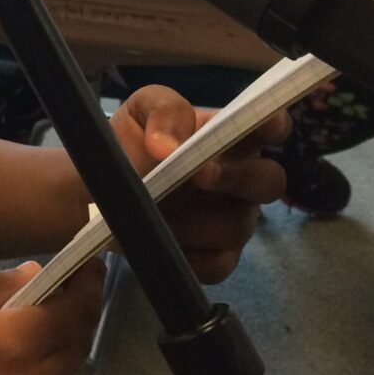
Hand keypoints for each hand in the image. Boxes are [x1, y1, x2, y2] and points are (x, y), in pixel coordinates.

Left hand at [110, 85, 287, 282]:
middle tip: (199, 174)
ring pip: (237, 225)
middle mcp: (241, 178)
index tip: (269, 124)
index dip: (273, 126)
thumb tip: (168, 145)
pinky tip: (158, 238)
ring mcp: (234, 220)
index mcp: (228, 135)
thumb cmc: (130, 143)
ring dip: (193, 219)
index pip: (266, 127)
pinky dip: (184, 251)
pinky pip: (216, 262)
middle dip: (237, 177)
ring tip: (153, 207)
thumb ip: (163, 111)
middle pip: (270, 181)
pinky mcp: (219, 258)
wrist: (99, 192)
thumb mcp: (138, 113)